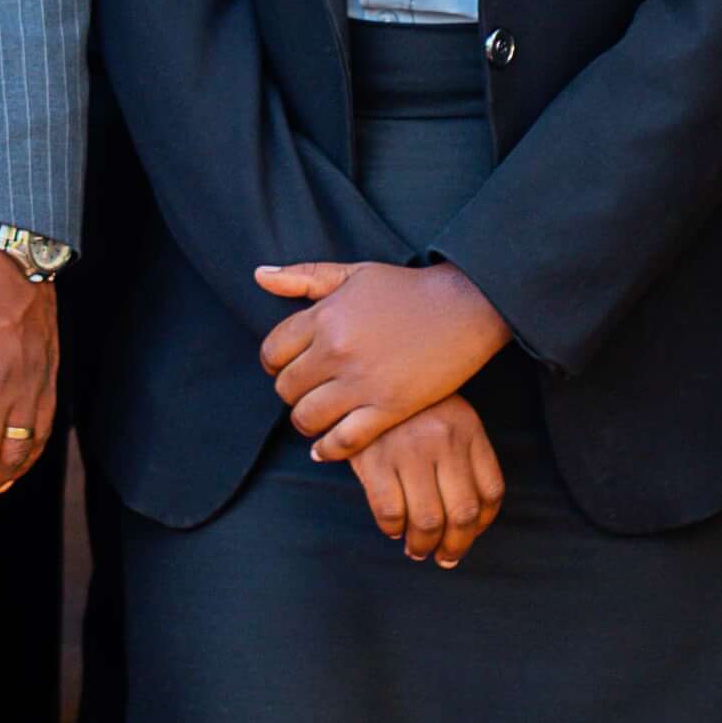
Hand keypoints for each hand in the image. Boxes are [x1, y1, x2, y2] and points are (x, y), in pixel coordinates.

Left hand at [254, 259, 505, 462]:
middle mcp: (336, 350)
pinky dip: (328, 449)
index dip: (274, 363)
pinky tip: (326, 448)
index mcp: (324, 316)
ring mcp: (361, 382)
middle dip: (291, 392)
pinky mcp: (388, 409)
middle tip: (306, 392)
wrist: (463, 307)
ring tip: (317, 417)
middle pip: (286, 388)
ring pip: (307, 418)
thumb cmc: (406, 289)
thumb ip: (304, 276)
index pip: (272, 352)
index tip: (287, 367)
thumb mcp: (353, 273)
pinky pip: (343, 441)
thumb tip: (259, 275)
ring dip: (306, 421)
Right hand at [345, 396, 505, 566]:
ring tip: (416, 550)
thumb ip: (463, 455)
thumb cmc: (407, 404)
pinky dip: (392, 529)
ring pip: (428, 520)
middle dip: (455, 547)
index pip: (491, 492)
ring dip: (423, 546)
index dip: (483, 524)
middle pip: (462, 514)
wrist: (359, 369)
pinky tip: (392, 527)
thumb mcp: (446, 415)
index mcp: (467, 428)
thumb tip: (472, 522)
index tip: (468, 535)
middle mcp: (443, 439)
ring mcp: (408, 449)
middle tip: (443, 557)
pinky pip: (390, 512)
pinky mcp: (374, 457)